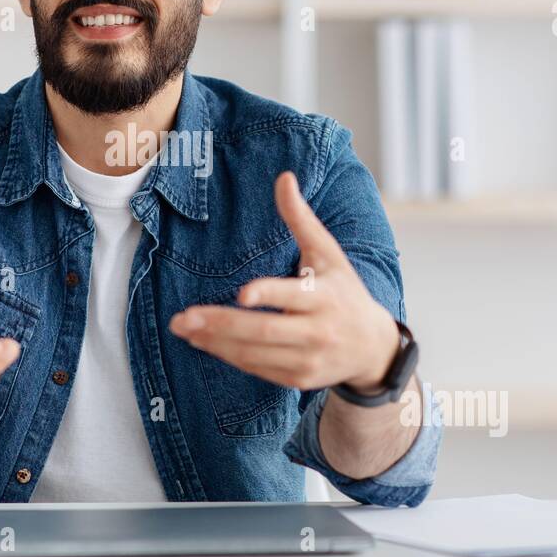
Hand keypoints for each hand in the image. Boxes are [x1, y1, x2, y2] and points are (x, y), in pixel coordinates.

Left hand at [169, 171, 399, 392]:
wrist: (372, 348)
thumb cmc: (344, 291)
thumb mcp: (328, 253)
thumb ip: (301, 219)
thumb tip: (284, 177)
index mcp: (326, 295)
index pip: (295, 295)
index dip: (269, 295)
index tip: (242, 293)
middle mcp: (319, 330)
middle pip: (265, 330)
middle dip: (222, 324)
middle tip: (183, 318)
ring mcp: (308, 359)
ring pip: (255, 354)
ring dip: (216, 342)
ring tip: (184, 328)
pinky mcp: (298, 379)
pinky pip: (257, 369)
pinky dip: (228, 356)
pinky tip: (203, 342)